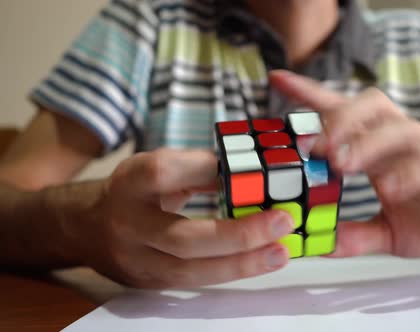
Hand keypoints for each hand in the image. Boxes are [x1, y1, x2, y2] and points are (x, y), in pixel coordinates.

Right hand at [64, 148, 292, 287]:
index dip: (211, 172)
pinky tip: (257, 262)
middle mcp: (129, 223)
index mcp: (131, 181)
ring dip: (241, 263)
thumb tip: (251, 172)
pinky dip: (228, 272)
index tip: (254, 169)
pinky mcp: (147, 282)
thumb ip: (198, 169)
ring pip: (190, 270)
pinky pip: (192, 281)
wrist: (84, 226)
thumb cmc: (134, 190)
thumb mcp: (157, 166)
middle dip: (239, 234)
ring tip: (280, 252)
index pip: (169, 173)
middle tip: (282, 222)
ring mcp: (136, 259)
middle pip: (183, 237)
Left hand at [270, 70, 419, 256]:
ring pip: (401, 129)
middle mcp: (404, 141)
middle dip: (338, 118)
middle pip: (371, 107)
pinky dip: (410, 172)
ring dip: (367, 143)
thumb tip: (316, 245)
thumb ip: (354, 236)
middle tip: (310, 145)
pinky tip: (389, 189)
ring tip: (341, 164)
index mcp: (380, 150)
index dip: (312, 95)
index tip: (277, 80)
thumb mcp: (387, 234)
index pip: (343, 114)